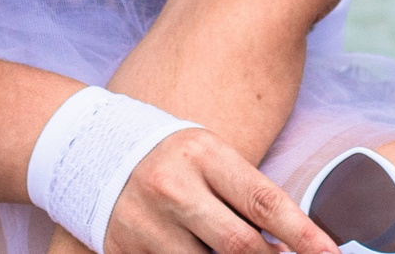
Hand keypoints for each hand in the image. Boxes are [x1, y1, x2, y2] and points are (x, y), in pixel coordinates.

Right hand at [103, 126, 340, 253]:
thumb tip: (287, 244)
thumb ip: (245, 195)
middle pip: (240, 246)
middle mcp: (174, 187)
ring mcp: (147, 223)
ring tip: (228, 248)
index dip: (304, 234)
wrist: (91, 150)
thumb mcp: (210, 155)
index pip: (265, 201)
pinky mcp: (125, 250)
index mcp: (204, 154)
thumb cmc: (171, 155)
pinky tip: (198, 251)